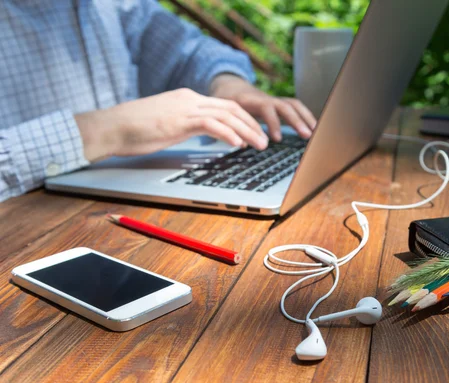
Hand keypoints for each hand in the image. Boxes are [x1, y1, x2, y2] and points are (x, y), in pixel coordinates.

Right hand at [75, 88, 269, 161]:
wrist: (111, 127)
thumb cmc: (133, 130)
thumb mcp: (165, 125)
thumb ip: (183, 125)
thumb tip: (195, 134)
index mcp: (186, 99)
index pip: (222, 105)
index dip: (242, 118)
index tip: (253, 132)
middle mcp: (189, 99)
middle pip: (230, 107)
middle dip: (251, 123)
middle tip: (265, 139)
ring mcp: (184, 107)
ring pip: (226, 115)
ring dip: (247, 131)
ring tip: (259, 144)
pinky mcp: (180, 119)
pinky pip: (212, 124)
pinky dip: (229, 134)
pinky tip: (238, 144)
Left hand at [210, 74, 316, 141]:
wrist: (229, 87)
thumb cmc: (224, 103)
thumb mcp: (222, 113)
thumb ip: (230, 127)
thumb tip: (242, 143)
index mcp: (250, 100)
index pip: (266, 108)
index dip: (273, 122)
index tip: (278, 138)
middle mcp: (265, 99)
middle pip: (285, 105)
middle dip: (297, 120)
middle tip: (306, 135)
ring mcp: (273, 101)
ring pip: (293, 105)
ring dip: (305, 118)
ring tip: (314, 133)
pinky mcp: (278, 105)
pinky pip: (295, 108)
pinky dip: (305, 116)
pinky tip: (313, 128)